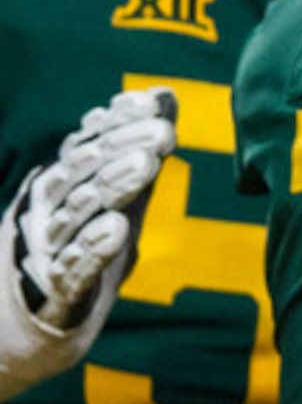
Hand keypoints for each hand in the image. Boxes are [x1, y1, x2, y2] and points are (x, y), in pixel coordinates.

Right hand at [1, 88, 176, 399]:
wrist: (34, 310)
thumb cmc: (82, 236)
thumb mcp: (117, 190)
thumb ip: (139, 146)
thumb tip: (165, 94)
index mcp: (61, 181)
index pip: (90, 144)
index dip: (120, 122)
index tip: (154, 104)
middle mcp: (49, 208)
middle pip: (86, 173)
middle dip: (124, 149)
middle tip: (163, 133)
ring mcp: (49, 247)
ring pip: (78, 213)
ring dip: (114, 187)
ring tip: (147, 166)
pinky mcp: (57, 287)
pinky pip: (75, 266)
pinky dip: (94, 247)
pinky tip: (117, 229)